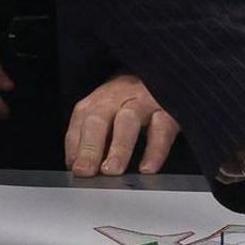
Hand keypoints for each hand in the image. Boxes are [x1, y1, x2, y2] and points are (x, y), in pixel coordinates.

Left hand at [63, 74, 177, 176]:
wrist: (166, 73)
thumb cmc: (130, 101)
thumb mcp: (108, 113)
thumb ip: (91, 139)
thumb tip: (79, 168)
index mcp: (98, 101)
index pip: (80, 123)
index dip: (75, 147)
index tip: (76, 171)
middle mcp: (117, 98)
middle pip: (98, 120)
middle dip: (90, 148)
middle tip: (86, 171)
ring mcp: (143, 103)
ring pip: (128, 121)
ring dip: (118, 147)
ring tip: (113, 170)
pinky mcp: (169, 111)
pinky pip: (161, 130)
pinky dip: (154, 151)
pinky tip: (147, 169)